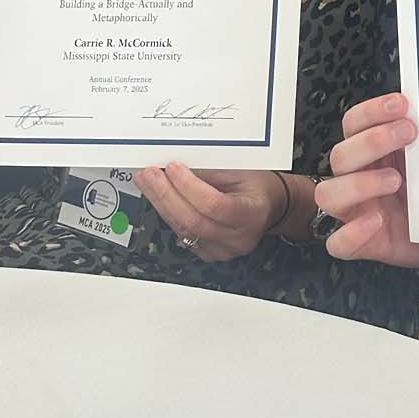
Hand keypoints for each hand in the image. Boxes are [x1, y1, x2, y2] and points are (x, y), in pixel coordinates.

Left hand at [137, 162, 283, 261]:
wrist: (271, 206)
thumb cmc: (258, 185)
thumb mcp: (242, 170)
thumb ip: (211, 171)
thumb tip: (177, 164)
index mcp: (252, 214)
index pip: (214, 205)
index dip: (190, 187)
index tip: (173, 167)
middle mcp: (238, 238)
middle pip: (194, 220)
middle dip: (166, 195)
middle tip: (149, 174)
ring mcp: (223, 250)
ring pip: (184, 229)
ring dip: (162, 203)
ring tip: (148, 182)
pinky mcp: (210, 253)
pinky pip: (183, 234)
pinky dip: (169, 214)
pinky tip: (159, 197)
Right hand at [316, 93, 418, 268]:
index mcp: (372, 154)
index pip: (354, 124)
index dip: (371, 111)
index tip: (401, 103)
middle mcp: (358, 179)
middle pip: (340, 155)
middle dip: (373, 141)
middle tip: (408, 133)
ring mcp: (357, 212)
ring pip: (329, 194)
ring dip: (359, 183)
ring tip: (395, 180)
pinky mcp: (364, 244)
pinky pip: (339, 243)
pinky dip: (352, 233)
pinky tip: (376, 221)